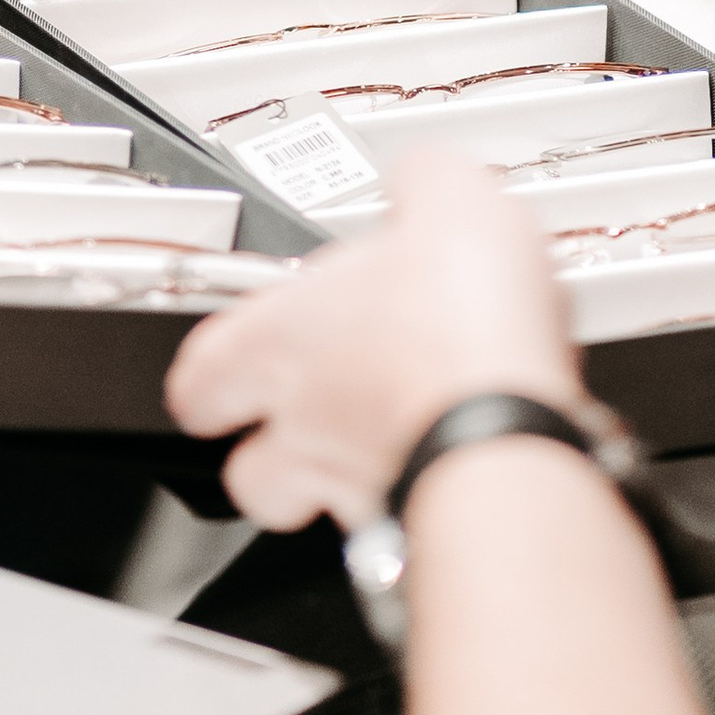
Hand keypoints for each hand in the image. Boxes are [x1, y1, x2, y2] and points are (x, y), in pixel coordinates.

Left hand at [164, 153, 582, 529]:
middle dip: (263, 447)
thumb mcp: (449, 199)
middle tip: (300, 411)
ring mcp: (353, 492)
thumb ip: (423, 181)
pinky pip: (394, 533)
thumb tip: (424, 177)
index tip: (231, 354)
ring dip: (332, 483)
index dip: (212, 368)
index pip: (200, 372)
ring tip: (377, 444)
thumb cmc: (458, 330)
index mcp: (281, 342)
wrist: (514, 436)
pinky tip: (453, 470)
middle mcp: (303, 428)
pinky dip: (413, 504)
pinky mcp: (414, 537)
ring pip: (309, 510)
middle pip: (243, 466)